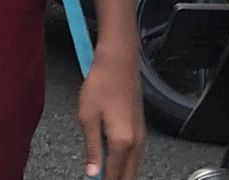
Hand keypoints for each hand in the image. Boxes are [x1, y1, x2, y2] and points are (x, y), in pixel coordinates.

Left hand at [78, 48, 143, 178]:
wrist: (119, 61)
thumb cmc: (102, 83)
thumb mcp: (88, 116)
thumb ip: (92, 148)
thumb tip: (93, 172)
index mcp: (123, 142)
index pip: (114, 174)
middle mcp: (137, 141)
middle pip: (128, 174)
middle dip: (114, 178)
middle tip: (98, 178)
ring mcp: (141, 135)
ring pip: (132, 164)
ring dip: (119, 170)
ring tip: (101, 171)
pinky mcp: (140, 127)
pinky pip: (133, 153)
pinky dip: (123, 159)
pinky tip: (110, 156)